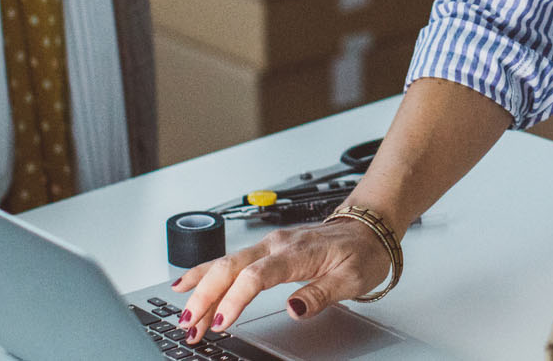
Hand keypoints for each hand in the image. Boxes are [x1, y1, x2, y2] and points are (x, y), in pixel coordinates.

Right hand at [168, 217, 390, 343]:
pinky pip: (230, 260)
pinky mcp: (265, 250)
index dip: (235, 299)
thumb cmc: (361, 252)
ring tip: (184, 316)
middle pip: (230, 268)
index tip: (222, 322)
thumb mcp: (351, 279)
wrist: (368, 228)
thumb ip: (320, 294)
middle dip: (205, 297)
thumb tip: (293, 308)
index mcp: (296, 252)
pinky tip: (188, 284)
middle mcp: (276, 244)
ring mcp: (268, 245)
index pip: (256, 276)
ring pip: (225, 264)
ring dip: (202, 290)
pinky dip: (206, 273)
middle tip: (189, 326)